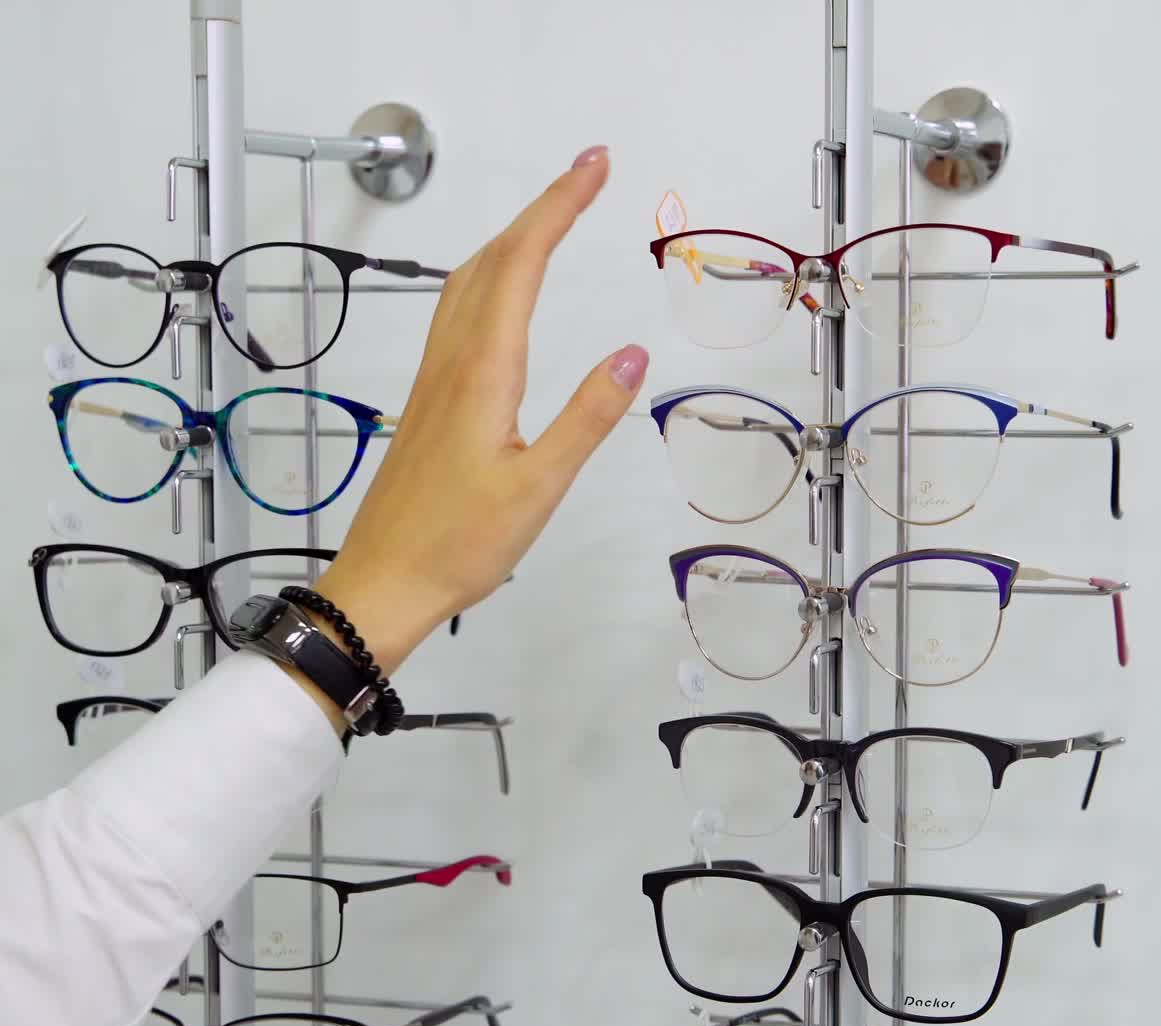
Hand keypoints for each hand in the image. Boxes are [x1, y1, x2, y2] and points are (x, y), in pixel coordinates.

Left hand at [314, 145, 645, 677]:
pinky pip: (455, 315)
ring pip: (467, 283)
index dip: (559, 207)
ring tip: (552, 220)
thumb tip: (632, 353)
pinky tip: (499, 294)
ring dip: (510, 239)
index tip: (595, 167)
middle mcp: (452, 361)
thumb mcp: (539, 486)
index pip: (522, 263)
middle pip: (492, 259)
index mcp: (483, 372)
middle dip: (540, 209)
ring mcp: (433, 379)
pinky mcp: (428, 402)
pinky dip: (488, 279)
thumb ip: (587, 418)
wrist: (386, 581)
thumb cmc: (460, 544)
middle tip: (587, 176)